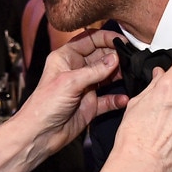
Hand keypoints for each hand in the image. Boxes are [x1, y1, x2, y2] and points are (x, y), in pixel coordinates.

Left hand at [0, 28, 125, 171]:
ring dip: (120, 75)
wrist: (40, 134)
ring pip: (108, 76)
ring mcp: (85, 87)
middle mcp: (76, 70)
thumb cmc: (45, 105)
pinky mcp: (91, 105)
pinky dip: (117, 98)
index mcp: (66, 58)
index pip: (89, 39)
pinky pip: (108, 99)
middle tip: (132, 59)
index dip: (106, 38)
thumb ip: (94, 70)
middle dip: (117, 56)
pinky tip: (124, 98)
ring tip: (132, 75)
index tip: (123, 41)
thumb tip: (115, 58)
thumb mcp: (70, 82)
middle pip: (102, 56)